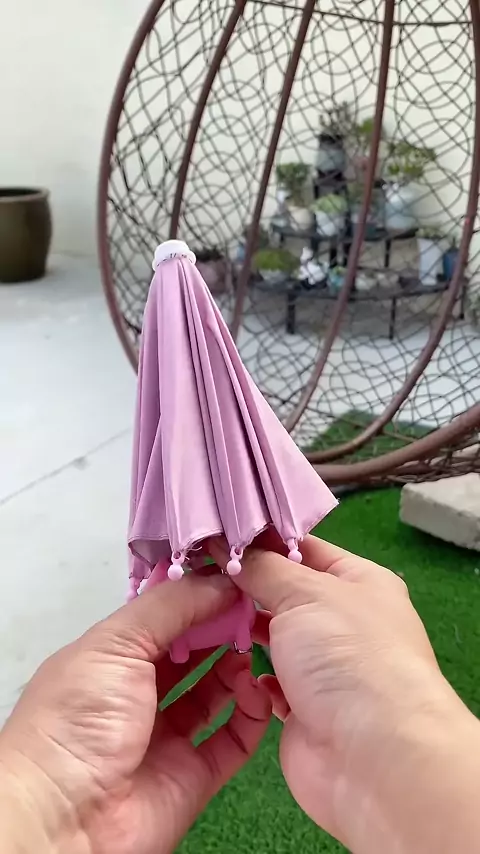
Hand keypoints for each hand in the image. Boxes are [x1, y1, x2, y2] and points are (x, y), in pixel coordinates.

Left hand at [0, 574, 270, 853]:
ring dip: (238, 667)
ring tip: (258, 645)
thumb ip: (170, 607)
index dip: (198, 597)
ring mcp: (168, 735)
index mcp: (112, 657)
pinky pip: (234, 740)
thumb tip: (220, 580)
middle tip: (256, 608)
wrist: (65, 821)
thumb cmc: (78, 718)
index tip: (236, 577)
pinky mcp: (195, 775)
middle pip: (193, 653)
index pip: (163, 618)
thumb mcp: (115, 645)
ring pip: (216, 693)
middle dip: (223, 629)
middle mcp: (140, 693)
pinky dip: (252, 714)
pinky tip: (259, 689)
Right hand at [210, 534, 479, 853]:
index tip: (211, 533)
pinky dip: (246, 673)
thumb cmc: (347, 656)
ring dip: (239, 627)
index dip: (259, 539)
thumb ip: (261, 567)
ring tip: (195, 611)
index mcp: (358, 581)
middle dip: (242, 584)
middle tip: (191, 571)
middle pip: (282, 592)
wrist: (372, 757)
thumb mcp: (305, 592)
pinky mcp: (302, 706)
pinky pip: (265, 681)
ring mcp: (322, 666)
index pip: (301, 548)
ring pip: (270, 635)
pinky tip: (221, 661)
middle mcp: (342, 620)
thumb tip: (225, 546)